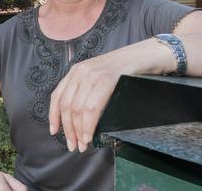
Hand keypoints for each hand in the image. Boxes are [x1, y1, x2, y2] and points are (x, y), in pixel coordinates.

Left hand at [48, 39, 174, 151]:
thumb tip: (78, 119)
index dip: (54, 116)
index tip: (54, 131)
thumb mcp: (99, 77)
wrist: (147, 55)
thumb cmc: (125, 71)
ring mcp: (93, 74)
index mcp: (76, 71)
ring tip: (82, 145)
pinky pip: (91, 107)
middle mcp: (81, 71)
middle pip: (66, 106)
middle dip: (67, 129)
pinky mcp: (106, 79)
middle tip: (72, 145)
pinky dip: (88, 125)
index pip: (57, 96)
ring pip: (77, 109)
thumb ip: (87, 91)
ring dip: (78, 131)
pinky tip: (89, 136)